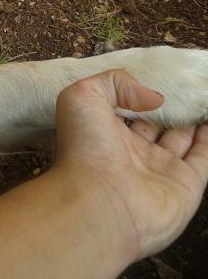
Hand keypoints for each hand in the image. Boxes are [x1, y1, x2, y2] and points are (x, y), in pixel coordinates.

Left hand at [54, 70, 207, 260]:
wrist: (98, 204)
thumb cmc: (84, 149)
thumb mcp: (83, 97)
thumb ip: (115, 84)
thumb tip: (153, 96)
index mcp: (105, 131)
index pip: (125, 107)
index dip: (137, 92)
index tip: (154, 75)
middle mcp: (132, 152)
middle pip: (155, 123)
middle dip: (167, 106)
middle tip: (183, 86)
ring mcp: (159, 170)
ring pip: (180, 139)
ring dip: (191, 120)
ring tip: (200, 98)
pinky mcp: (185, 186)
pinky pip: (202, 158)